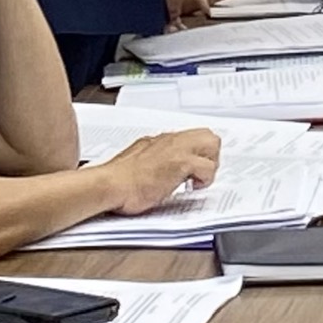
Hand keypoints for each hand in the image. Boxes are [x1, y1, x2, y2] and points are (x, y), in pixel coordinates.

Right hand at [95, 129, 222, 214]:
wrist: (110, 185)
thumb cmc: (117, 180)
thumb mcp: (136, 161)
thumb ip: (150, 159)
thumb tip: (158, 166)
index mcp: (159, 141)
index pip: (190, 137)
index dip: (196, 153)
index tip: (194, 168)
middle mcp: (170, 140)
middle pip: (207, 135)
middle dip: (209, 155)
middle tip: (198, 174)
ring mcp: (177, 149)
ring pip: (212, 144)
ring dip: (209, 165)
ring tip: (196, 181)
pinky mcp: (181, 163)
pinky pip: (208, 167)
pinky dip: (205, 179)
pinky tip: (192, 187)